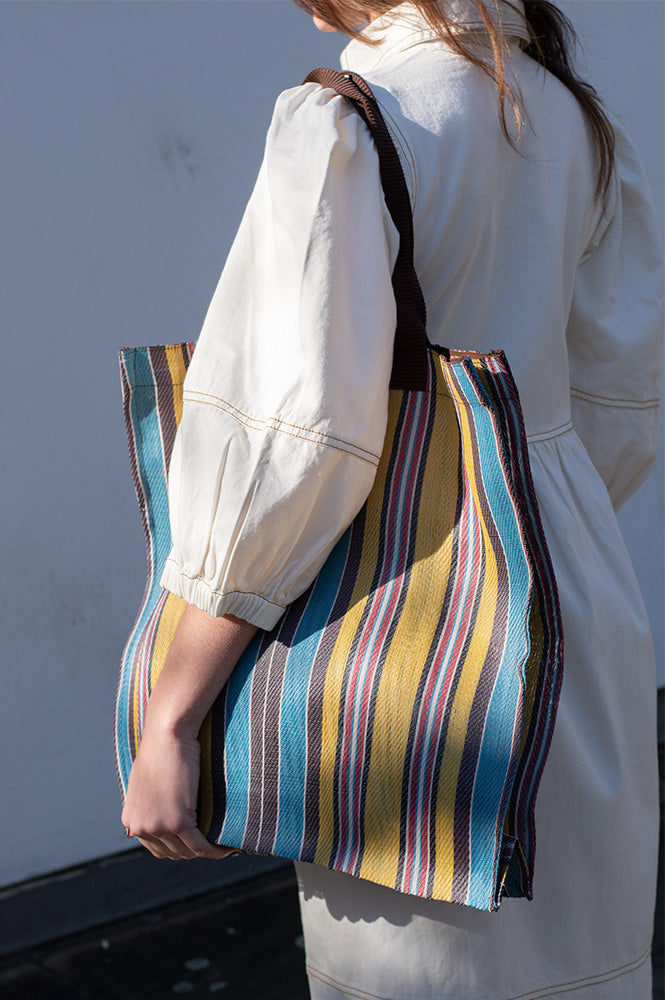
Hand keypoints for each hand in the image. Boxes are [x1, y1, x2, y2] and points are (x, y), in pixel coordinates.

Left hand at [121, 729, 233, 859]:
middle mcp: (140, 828)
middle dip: (193, 850)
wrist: (167, 736)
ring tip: (223, 844)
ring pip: (187, 851)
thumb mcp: (146, 783)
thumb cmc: (161, 750)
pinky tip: (227, 848)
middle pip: (172, 852)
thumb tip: (164, 811)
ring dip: (206, 850)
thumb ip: (150, 804)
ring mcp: (158, 826)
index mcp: (131, 821)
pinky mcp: (177, 822)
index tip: (197, 841)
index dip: (178, 847)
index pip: (157, 848)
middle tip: (213, 840)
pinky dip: (215, 850)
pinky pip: (200, 846)